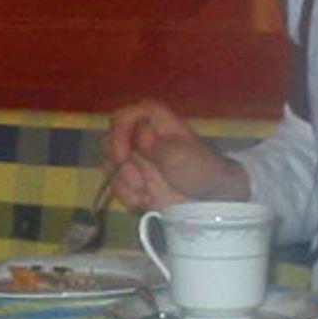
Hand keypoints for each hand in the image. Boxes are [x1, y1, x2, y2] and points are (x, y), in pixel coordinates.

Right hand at [104, 99, 250, 210]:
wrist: (209, 201)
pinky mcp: (130, 181)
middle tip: (138, 181)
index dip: (118, 133)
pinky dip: (127, 196)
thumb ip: (159, 146)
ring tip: (146, 194)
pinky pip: (114, 186)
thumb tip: (142, 133)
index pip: (123, 117)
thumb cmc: (200, 170)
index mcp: (153, 121)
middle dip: (120, 165)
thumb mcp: (183, 157)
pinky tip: (146, 201)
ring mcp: (133, 159)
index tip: (124, 155)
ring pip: (108, 165)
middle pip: (108, 141)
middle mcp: (138, 137)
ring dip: (124, 183)